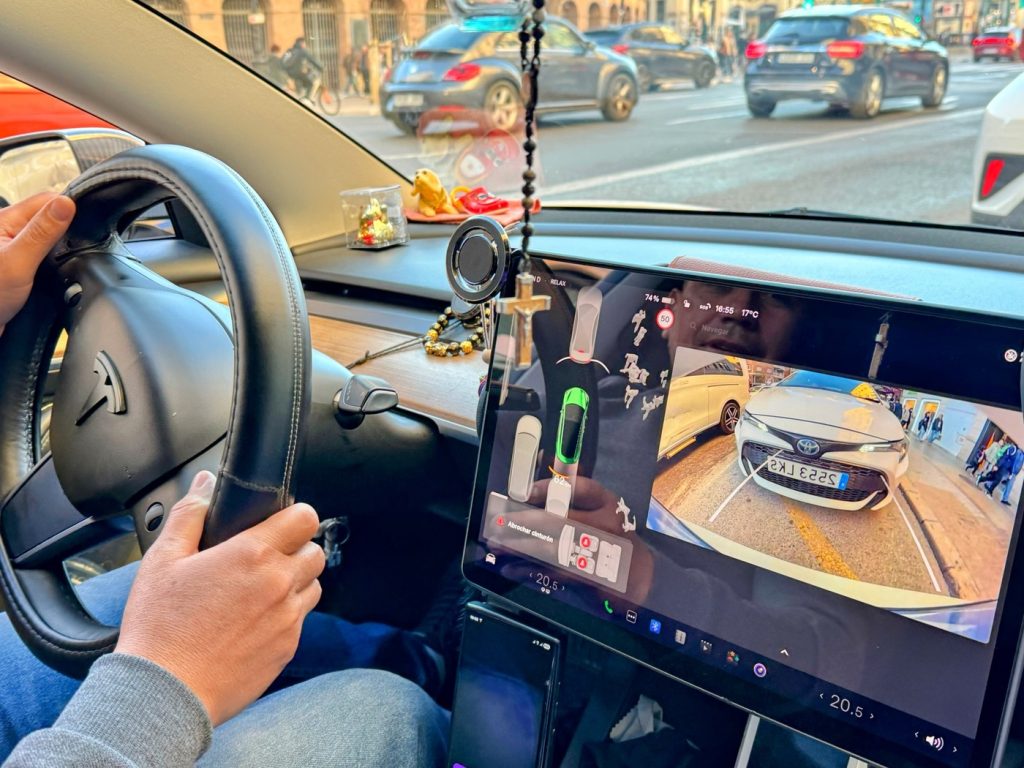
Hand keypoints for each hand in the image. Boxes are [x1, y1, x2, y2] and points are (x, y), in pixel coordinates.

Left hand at [0, 193, 75, 334]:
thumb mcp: (18, 262)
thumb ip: (42, 232)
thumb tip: (66, 203)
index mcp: (4, 220)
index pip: (46, 200)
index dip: (68, 210)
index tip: (81, 228)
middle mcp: (9, 230)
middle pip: (50, 218)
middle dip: (66, 233)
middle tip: (72, 252)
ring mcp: (15, 248)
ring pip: (50, 238)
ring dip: (62, 250)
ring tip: (65, 264)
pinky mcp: (20, 265)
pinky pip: (46, 255)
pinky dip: (55, 263)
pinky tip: (57, 273)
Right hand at [115, 471, 325, 724]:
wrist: (164, 694)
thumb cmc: (159, 627)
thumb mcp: (163, 560)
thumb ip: (190, 515)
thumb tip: (205, 484)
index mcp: (253, 554)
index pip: (305, 517)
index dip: (295, 516)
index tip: (278, 523)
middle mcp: (279, 584)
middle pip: (315, 552)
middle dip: (296, 549)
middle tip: (265, 559)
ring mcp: (288, 619)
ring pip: (314, 587)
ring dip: (296, 583)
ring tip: (259, 591)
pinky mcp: (287, 650)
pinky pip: (301, 622)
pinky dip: (286, 617)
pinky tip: (253, 623)